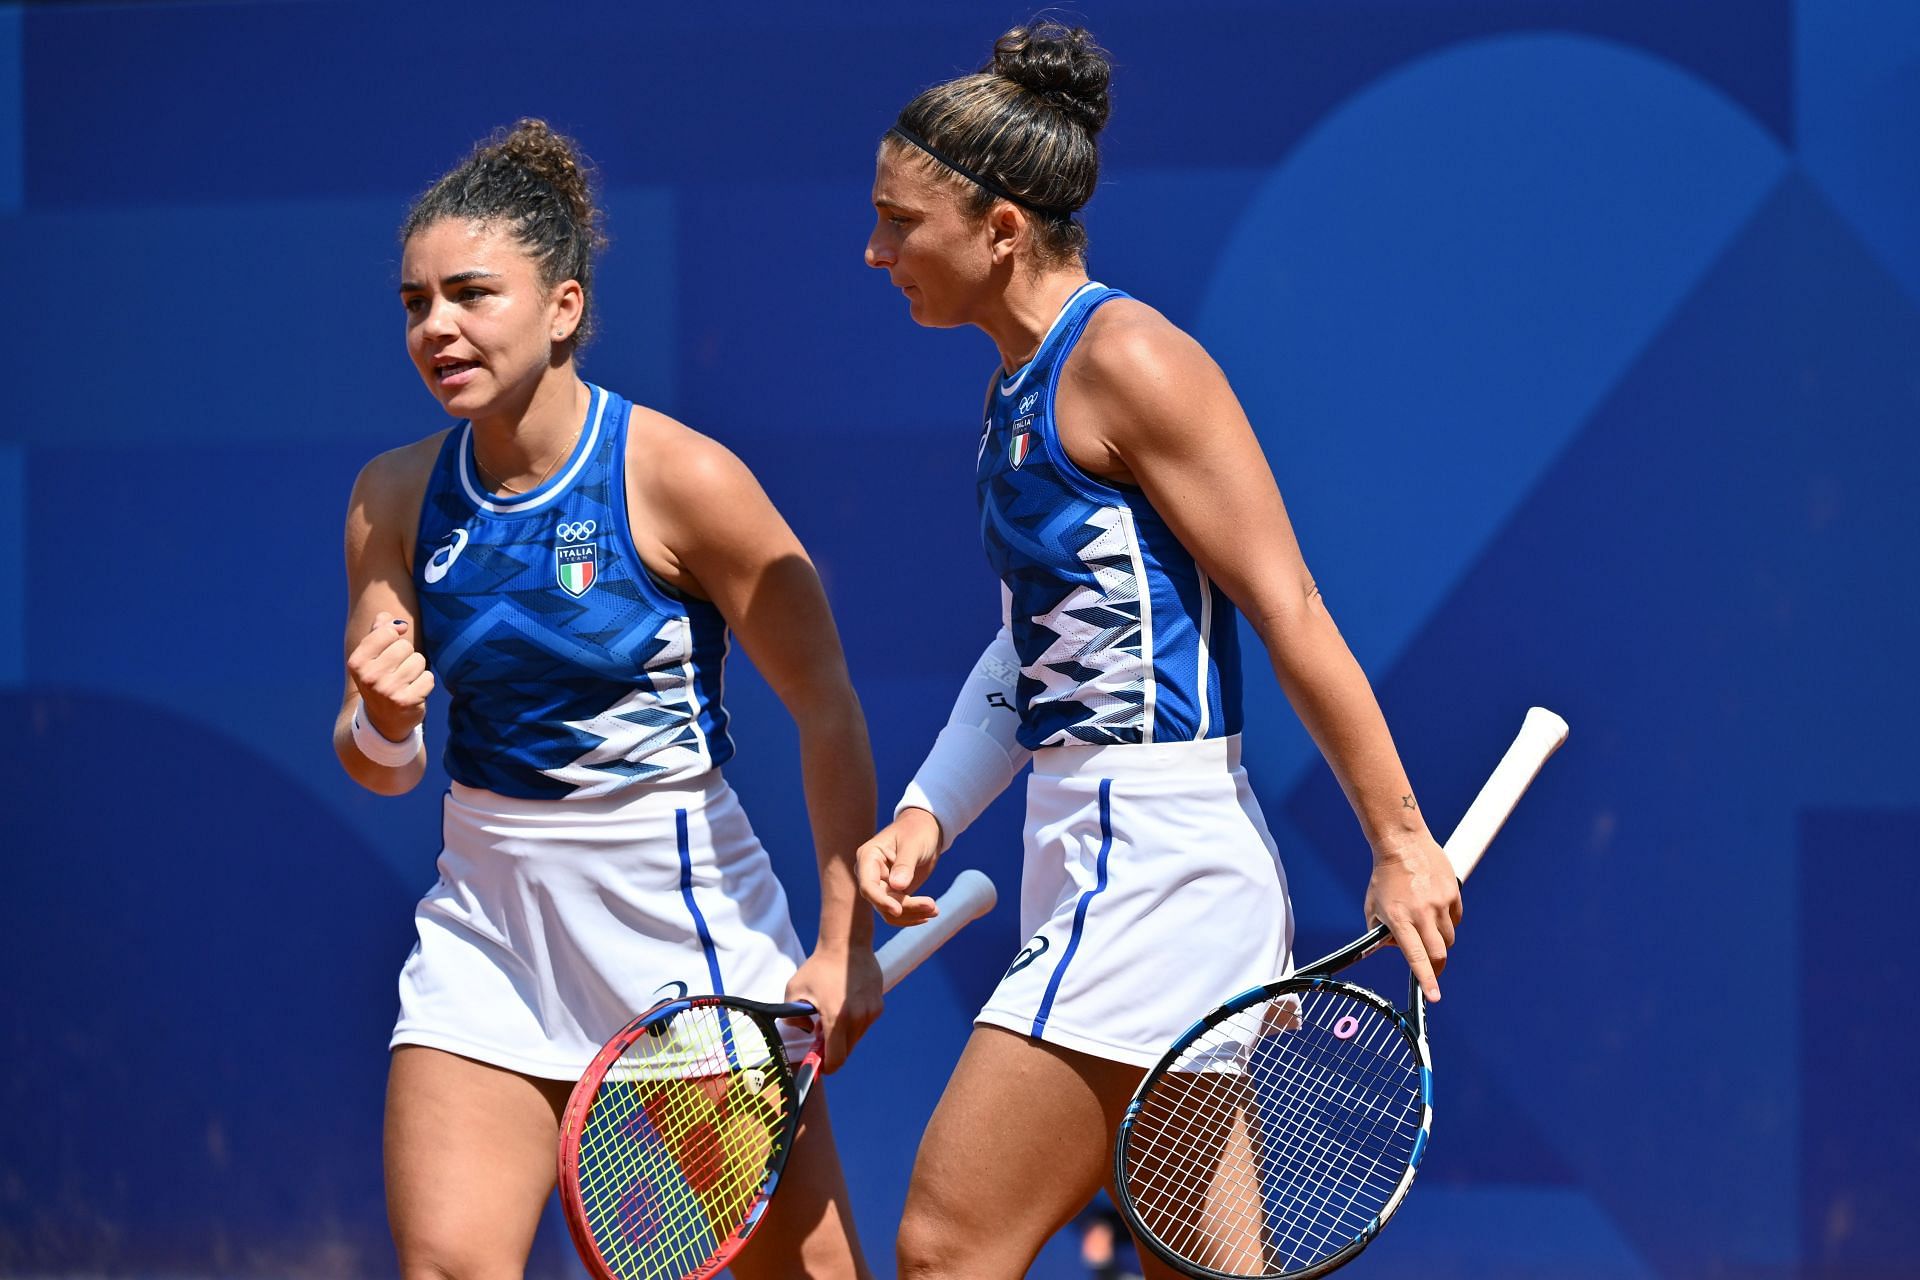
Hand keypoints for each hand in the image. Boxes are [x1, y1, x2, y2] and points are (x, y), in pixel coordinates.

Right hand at [347, 612, 434, 740]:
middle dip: (407, 657)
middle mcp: (370, 676)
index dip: (394, 639)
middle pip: (405, 646)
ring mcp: (388, 690)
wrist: (383, 722)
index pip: (388, 632)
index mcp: (357, 662)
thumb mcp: (372, 658)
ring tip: (405, 683)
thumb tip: (390, 619)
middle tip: (397, 673)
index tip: (389, 652)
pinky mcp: (407, 701)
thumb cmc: (380, 681)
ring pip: (419, 661)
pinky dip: (425, 684)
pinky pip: (428, 678)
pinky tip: (414, 693)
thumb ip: (378, 633)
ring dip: (417, 671)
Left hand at [784, 944, 882, 1072]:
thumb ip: (792, 1018)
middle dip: (833, 1049)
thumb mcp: (794, 990)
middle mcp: (857, 1018)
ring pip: (856, 1039)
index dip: (826, 1066)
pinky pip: (864, 1025)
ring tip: (832, 1016)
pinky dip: (854, 1023)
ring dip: (844, 1036)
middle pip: (846, 1051)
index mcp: (836, 1018)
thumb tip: (806, 1031)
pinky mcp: (878, 1006)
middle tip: (820, 1036)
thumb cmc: (819, 967)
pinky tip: (844, 1006)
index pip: (836, 1058)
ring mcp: (870, 1012)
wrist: (847, 944)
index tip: (819, 1064)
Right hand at [855, 808, 942, 924]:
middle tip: (932, 906)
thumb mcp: (913, 844)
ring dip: (912, 914)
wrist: (927, 828)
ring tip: (935, 910)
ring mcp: (881, 885)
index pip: (868, 886)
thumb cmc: (917, 830)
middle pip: (881, 901)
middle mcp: (870, 874)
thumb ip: (905, 864)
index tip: (898, 910)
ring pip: (890, 910)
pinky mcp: (893, 893)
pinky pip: (900, 911)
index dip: (881, 900)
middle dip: (906, 908)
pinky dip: (915, 913)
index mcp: (868, 857)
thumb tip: (897, 886)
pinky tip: (932, 911)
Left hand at [1363, 834, 1461, 1002]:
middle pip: (1440, 954)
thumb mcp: (1373, 907)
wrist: (1403, 843)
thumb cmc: (1384, 878)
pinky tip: (1434, 907)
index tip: (1434, 997)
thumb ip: (1380, 932)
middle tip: (1432, 972)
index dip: (1426, 979)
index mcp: (1399, 919)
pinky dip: (1447, 921)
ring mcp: (1440, 903)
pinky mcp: (1453, 893)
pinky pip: (1455, 919)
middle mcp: (1422, 913)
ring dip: (1439, 940)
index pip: (1416, 956)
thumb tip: (1396, 950)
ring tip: (1424, 923)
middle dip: (1436, 969)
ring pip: (1448, 938)